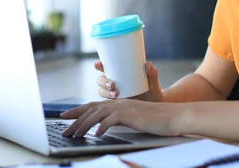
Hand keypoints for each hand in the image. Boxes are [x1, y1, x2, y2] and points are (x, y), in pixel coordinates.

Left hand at [60, 99, 179, 137]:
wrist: (173, 116)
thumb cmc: (156, 119)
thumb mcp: (136, 119)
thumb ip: (122, 119)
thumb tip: (107, 126)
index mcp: (118, 103)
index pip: (93, 105)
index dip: (77, 110)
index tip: (65, 117)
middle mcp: (119, 103)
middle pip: (91, 109)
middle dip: (75, 119)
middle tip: (64, 130)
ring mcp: (124, 107)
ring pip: (97, 114)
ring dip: (84, 125)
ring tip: (75, 135)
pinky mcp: (130, 115)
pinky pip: (111, 120)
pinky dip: (101, 127)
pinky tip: (96, 135)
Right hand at [95, 60, 163, 101]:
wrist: (155, 107)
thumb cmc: (152, 91)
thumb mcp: (153, 83)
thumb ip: (152, 74)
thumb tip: (148, 64)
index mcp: (119, 74)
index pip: (106, 68)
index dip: (99, 66)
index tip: (99, 64)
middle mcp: (114, 83)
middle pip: (101, 80)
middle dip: (104, 82)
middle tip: (112, 85)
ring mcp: (113, 95)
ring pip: (102, 92)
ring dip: (105, 93)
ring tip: (116, 95)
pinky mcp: (115, 106)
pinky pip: (105, 105)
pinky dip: (105, 105)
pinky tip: (112, 105)